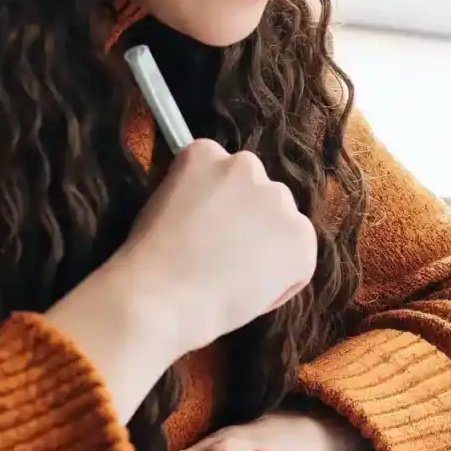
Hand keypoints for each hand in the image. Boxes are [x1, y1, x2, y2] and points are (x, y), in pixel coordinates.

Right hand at [44, 141, 318, 419]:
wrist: (161, 298)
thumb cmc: (149, 262)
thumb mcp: (162, 205)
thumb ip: (196, 195)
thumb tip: (217, 212)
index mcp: (206, 153)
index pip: (224, 174)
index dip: (217, 207)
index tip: (205, 231)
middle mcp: (246, 166)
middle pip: (259, 193)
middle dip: (249, 221)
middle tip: (225, 257)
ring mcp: (277, 200)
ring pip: (282, 223)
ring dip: (270, 246)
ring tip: (236, 279)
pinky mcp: (300, 237)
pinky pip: (299, 259)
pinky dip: (285, 278)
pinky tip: (252, 293)